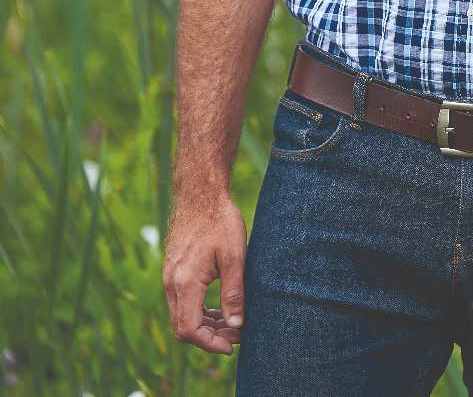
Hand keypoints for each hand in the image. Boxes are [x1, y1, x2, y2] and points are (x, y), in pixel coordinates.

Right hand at [163, 192, 246, 352]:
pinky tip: (219, 307)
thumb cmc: (219, 220)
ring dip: (205, 325)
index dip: (210, 344)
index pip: (189, 330)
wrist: (200, 192)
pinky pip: (182, 301)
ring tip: (231, 324)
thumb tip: (235, 325)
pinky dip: (199, 310)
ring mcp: (170, 275)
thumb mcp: (234, 256)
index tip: (231, 346)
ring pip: (182, 315)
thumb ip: (234, 293)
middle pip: (183, 327)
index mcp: (185, 282)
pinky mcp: (174, 269)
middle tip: (236, 336)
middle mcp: (171, 282)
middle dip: (209, 337)